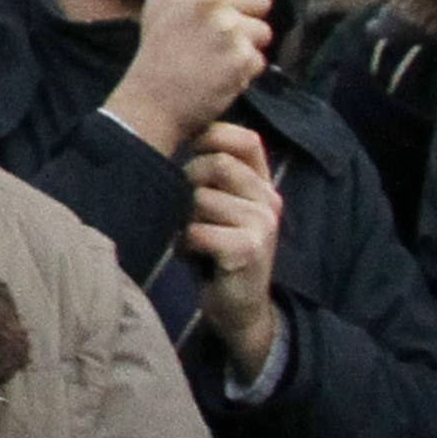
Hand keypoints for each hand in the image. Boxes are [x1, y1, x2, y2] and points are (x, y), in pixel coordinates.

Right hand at [104, 0, 271, 154]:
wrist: (152, 100)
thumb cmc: (158, 44)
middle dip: (245, 16)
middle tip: (212, 34)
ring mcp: (230, 29)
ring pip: (264, 29)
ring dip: (245, 44)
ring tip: (214, 55)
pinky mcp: (243, 59)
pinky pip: (261, 57)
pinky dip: (245, 69)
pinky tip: (219, 73)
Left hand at [184, 121, 282, 378]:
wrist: (238, 306)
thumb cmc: (215, 248)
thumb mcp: (216, 205)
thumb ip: (208, 173)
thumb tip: (167, 131)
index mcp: (262, 183)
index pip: (245, 139)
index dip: (211, 137)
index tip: (190, 154)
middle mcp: (269, 199)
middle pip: (214, 165)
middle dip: (187, 185)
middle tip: (189, 213)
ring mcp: (263, 224)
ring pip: (199, 199)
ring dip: (183, 220)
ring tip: (193, 238)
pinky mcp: (249, 249)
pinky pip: (196, 231)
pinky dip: (184, 244)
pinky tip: (193, 256)